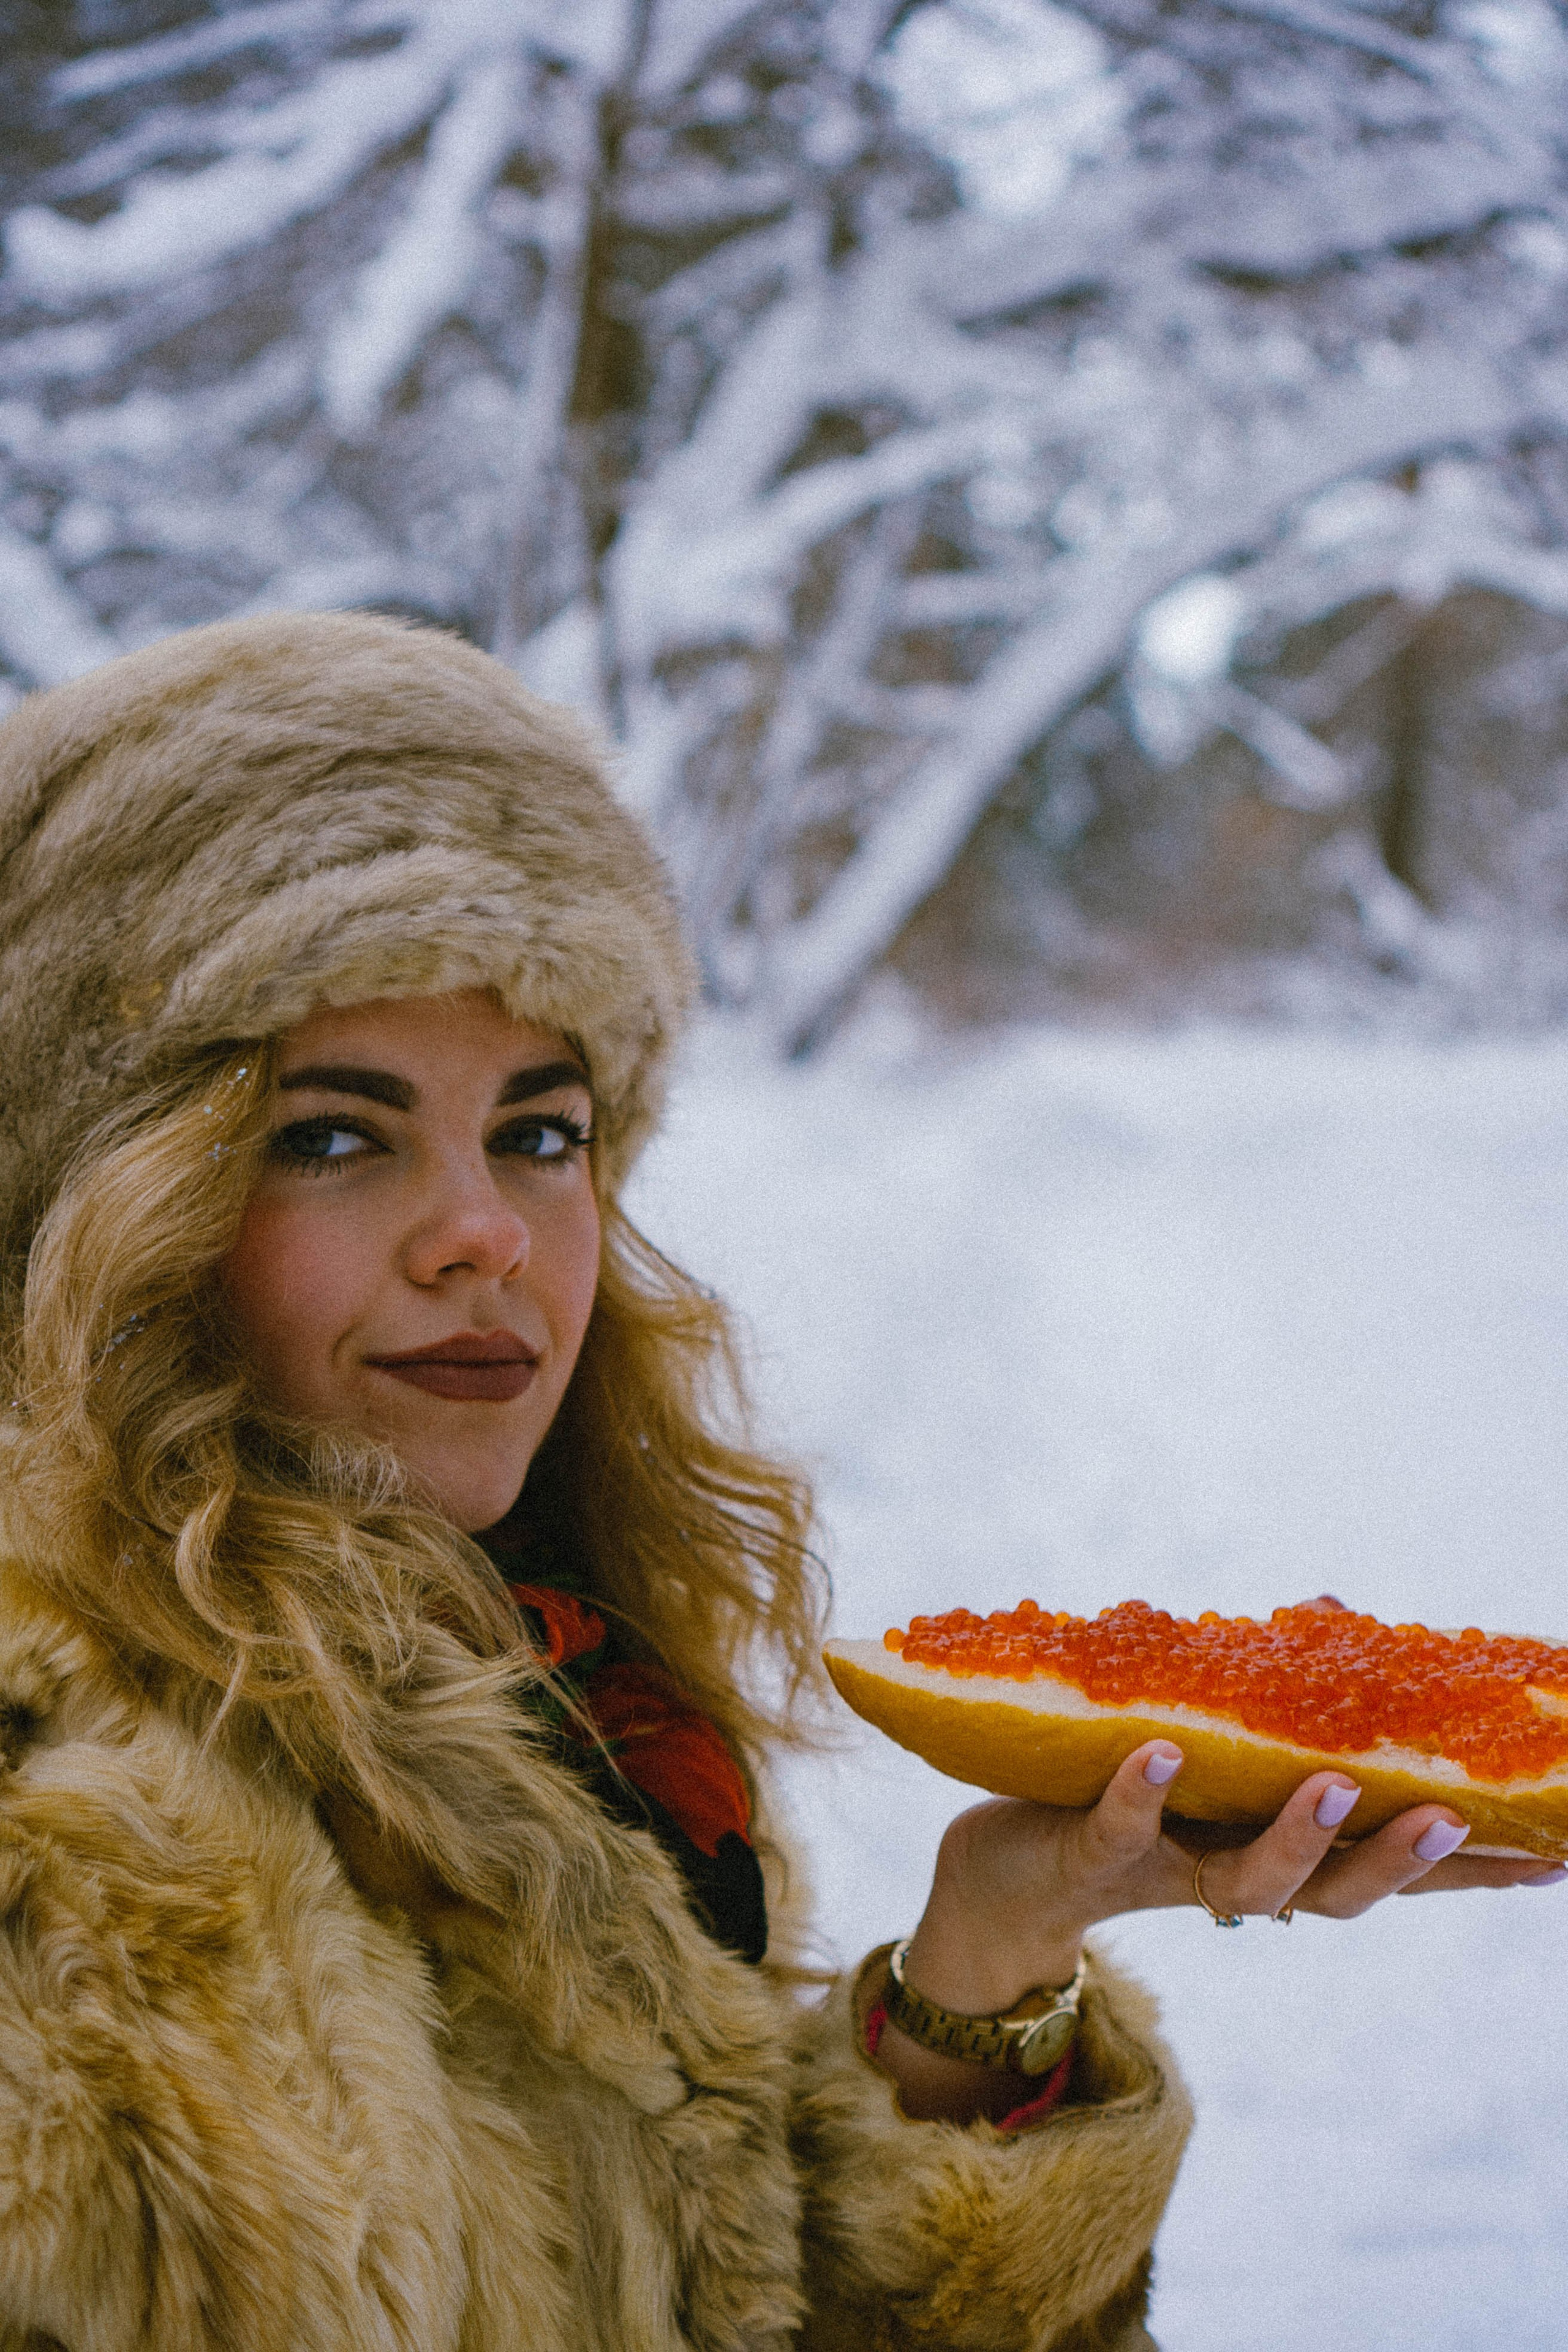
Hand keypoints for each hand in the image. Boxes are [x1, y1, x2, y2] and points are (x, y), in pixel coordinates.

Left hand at [879, 1743, 1563, 2121]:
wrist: (1002, 1880)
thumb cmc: (1124, 1799)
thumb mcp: (1212, 1750)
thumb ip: (1274, 1703)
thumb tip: (1337, 1615)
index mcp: (1279, 1853)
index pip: (1391, 1871)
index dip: (1473, 1872)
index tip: (1554, 1855)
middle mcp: (1235, 1879)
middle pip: (1339, 1892)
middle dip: (1400, 1861)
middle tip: (1454, 1819)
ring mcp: (1165, 1873)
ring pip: (1249, 1883)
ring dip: (1296, 1836)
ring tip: (1331, 1783)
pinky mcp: (1087, 1855)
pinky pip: (1121, 1829)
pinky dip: (1144, 1792)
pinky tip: (1164, 1752)